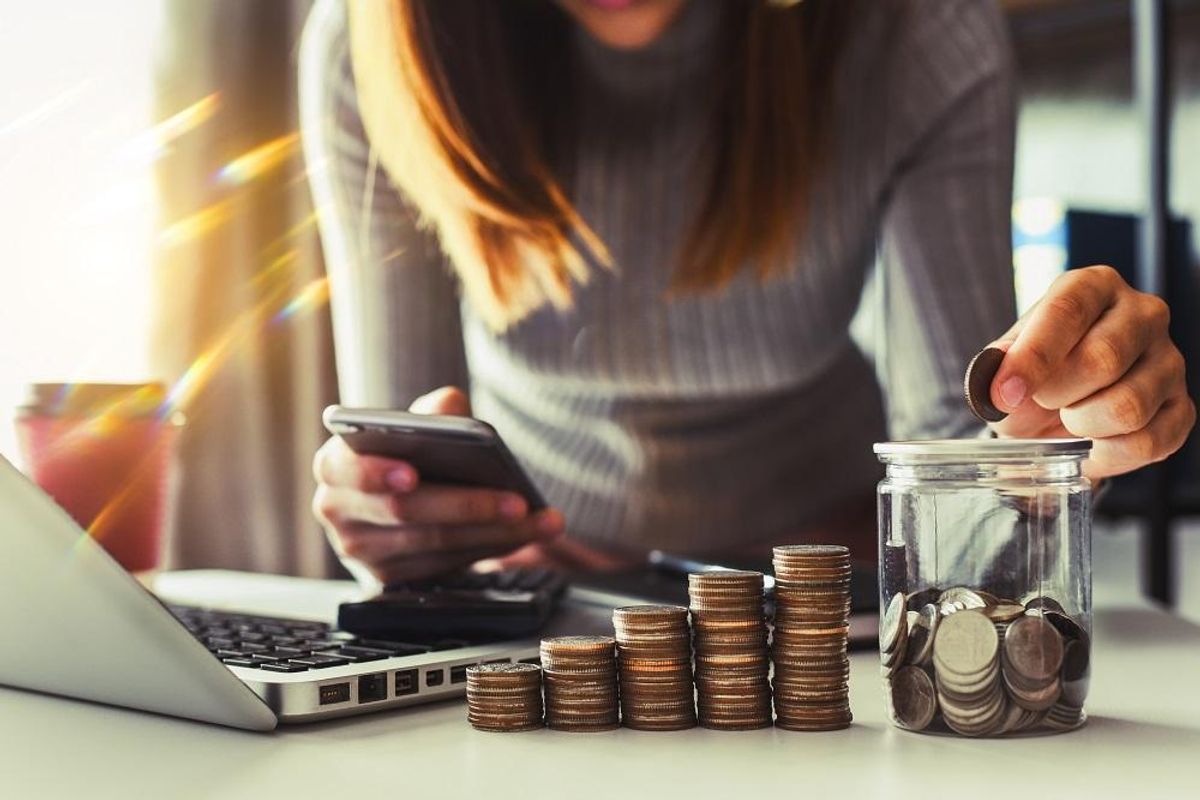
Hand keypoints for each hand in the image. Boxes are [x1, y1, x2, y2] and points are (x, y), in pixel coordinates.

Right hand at [311, 386, 564, 583]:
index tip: (412, 474)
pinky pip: (444, 565)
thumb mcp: (413, 425)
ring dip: (494, 534)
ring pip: (433, 544)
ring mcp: (361, 550)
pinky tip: (524, 536)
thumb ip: (432, 412)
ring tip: (541, 521)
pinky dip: (489, 549)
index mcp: (335, 465)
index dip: (376, 473)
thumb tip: (450, 409)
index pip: (348, 469)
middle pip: (405, 512)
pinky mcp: (388, 578)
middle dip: (466, 506)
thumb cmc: (404, 454)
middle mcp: (338, 510)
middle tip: (517, 502)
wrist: (395, 498)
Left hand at [987, 265, 1194, 479]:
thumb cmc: (1034, 374)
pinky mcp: (1181, 407)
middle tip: (1042, 400)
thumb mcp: (1004, 362)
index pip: (1067, 311)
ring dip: (1082, 425)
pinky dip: (1107, 455)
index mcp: (1093, 286)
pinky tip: (1091, 443)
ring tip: (1069, 417)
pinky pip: (1149, 442)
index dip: (1033, 357)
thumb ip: (997, 367)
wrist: (1055, 409)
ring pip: (1128, 406)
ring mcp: (1169, 360)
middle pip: (1103, 358)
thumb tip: (997, 384)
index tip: (1006, 393)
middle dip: (1056, 393)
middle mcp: (1142, 314)